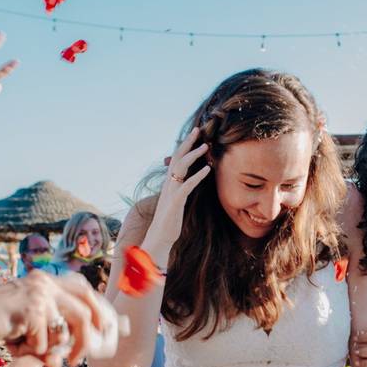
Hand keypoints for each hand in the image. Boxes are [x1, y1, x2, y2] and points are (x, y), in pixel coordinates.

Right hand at [0, 271, 106, 366]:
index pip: (83, 289)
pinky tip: (11, 343)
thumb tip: (59, 366)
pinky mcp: (31, 310)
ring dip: (47, 349)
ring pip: (63, 332)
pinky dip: (28, 351)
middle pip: (85, 310)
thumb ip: (44, 343)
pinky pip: (43, 343)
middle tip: (77, 359)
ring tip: (26, 350)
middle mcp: (45, 283)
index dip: (98, 309)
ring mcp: (39, 295)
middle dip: (87, 337)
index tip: (106, 329)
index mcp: (45, 280)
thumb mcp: (23, 331)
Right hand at [142, 126, 210, 251]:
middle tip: (198, 129)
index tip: (195, 134)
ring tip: (206, 147)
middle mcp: (169, 183)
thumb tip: (188, 181)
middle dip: (188, 142)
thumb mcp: (177, 200)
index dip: (185, 145)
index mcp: (170, 182)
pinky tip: (207, 169)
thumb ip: (182, 188)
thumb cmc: (170, 220)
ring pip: (181, 167)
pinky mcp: (175, 202)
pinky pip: (186, 185)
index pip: (177, 158)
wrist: (160, 237)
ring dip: (193, 155)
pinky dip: (197, 176)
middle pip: (177, 157)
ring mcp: (171, 192)